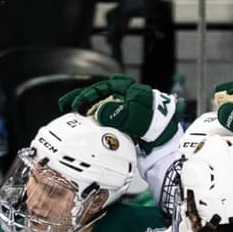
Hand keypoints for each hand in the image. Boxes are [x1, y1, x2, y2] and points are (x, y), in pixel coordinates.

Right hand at [60, 75, 180, 150]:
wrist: (167, 144)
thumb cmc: (156, 125)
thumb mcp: (136, 117)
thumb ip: (117, 113)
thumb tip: (98, 111)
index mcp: (130, 91)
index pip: (103, 87)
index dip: (87, 94)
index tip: (75, 104)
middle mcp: (126, 99)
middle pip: (100, 96)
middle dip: (82, 100)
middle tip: (65, 106)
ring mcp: (126, 112)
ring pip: (101, 107)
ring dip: (86, 110)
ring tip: (72, 116)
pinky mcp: (125, 125)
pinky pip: (106, 120)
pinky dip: (95, 122)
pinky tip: (86, 127)